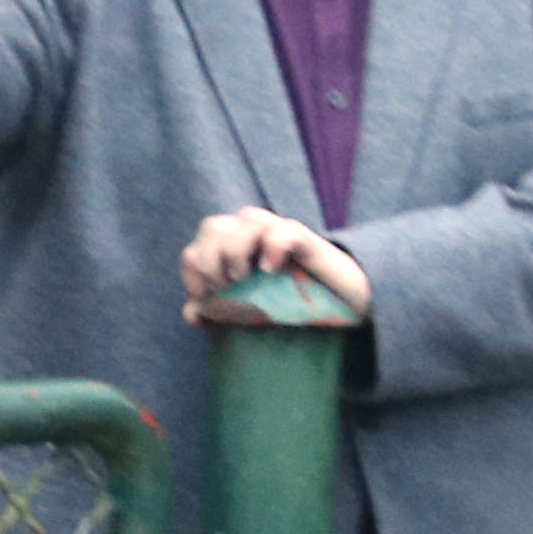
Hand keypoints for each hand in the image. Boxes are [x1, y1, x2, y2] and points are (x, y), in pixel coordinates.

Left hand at [181, 208, 369, 325]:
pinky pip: (281, 230)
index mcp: (232, 248)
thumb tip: (191, 313)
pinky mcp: (305, 240)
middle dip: (209, 259)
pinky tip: (270, 269)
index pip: (196, 245)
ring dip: (235, 250)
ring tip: (245, 278)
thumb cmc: (289, 301)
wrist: (341, 301)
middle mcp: (252, 234)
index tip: (202, 294)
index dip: (191, 267)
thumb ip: (219, 308)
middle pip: (212, 226)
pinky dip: (271, 246)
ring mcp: (279, 232)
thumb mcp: (250, 309)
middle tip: (225, 286)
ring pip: (246, 219)